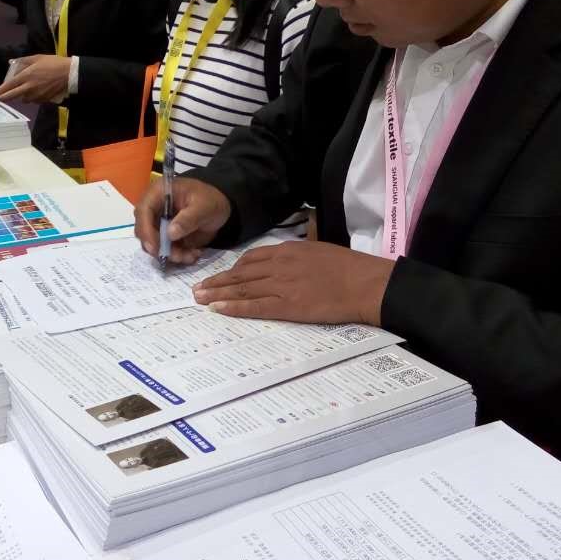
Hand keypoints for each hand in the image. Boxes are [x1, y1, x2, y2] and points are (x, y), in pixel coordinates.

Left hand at [0, 55, 70, 103]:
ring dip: (21, 96)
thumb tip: (12, 62)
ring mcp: (36, 95)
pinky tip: (35, 93)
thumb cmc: (53, 63)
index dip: (1, 90)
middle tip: (1, 97)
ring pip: (24, 99)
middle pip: (12, 96)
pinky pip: (34, 101)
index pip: (9, 86)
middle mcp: (29, 87)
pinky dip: (32, 98)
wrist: (69, 73)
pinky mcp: (43, 99)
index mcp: (26, 76)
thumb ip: (23, 61)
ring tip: (23, 92)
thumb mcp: (37, 58)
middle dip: (5, 97)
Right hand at [134, 177, 231, 265]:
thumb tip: (170, 234)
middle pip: (144, 231)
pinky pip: (165, 250)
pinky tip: (193, 254)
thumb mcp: (204, 206)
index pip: (143, 211)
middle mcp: (154, 209)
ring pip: (154, 244)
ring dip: (170, 254)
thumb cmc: (210, 200)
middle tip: (177, 256)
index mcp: (159, 193)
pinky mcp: (166, 236)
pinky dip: (177, 256)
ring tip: (190, 256)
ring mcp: (159, 224)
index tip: (155, 248)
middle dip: (159, 247)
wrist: (220, 207)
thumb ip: (188, 219)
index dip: (146, 230)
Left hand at [192, 241, 393, 325]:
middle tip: (196, 288)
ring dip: (217, 294)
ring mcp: (282, 285)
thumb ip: (299, 255)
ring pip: (242, 288)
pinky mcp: (288, 306)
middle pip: (240, 273)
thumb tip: (289, 260)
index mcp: (288, 250)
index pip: (252, 258)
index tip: (221, 275)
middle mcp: (280, 265)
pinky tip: (219, 309)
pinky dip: (234, 308)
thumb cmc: (349, 267)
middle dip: (216, 281)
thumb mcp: (319, 250)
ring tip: (199, 299)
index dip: (233, 268)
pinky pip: (255, 307)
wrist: (364, 283)